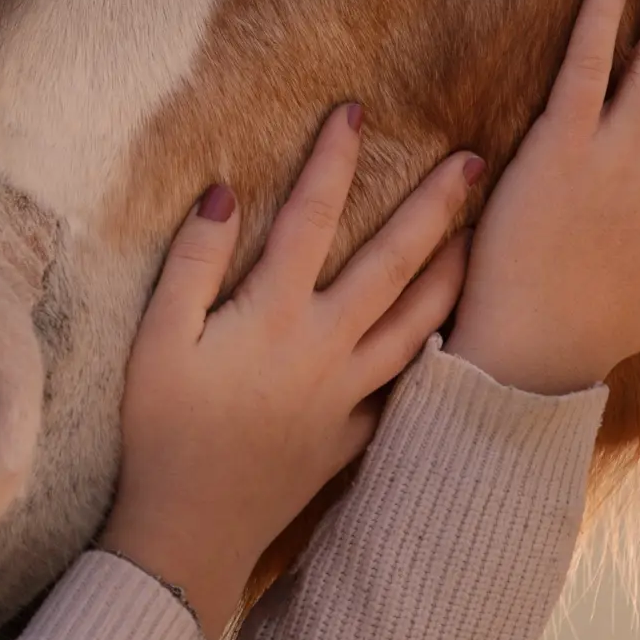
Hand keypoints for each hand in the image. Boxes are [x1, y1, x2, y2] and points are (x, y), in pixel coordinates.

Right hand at [99, 110, 479, 639]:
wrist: (189, 528)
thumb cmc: (161, 430)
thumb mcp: (157, 340)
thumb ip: (192, 264)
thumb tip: (223, 193)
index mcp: (273, 316)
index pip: (310, 219)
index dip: (333, 162)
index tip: (356, 111)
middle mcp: (325, 348)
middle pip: (392, 265)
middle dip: (433, 208)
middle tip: (474, 162)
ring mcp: (347, 394)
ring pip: (417, 323)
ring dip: (453, 275)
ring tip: (482, 238)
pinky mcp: (353, 434)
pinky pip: (408, 386)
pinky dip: (437, 355)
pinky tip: (455, 335)